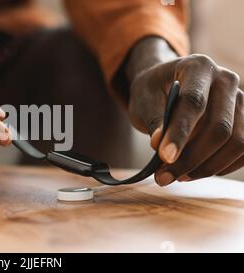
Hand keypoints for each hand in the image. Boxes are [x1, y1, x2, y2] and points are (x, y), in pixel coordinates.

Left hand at [127, 38, 242, 185]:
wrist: (168, 85)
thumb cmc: (154, 91)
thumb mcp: (143, 100)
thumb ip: (153, 119)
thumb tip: (160, 145)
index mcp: (197, 66)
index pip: (194, 102)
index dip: (180, 133)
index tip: (165, 157)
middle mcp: (225, 80)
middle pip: (219, 127)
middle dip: (191, 158)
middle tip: (164, 176)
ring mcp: (241, 100)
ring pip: (236, 142)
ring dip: (206, 166)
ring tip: (177, 176)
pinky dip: (222, 166)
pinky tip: (196, 171)